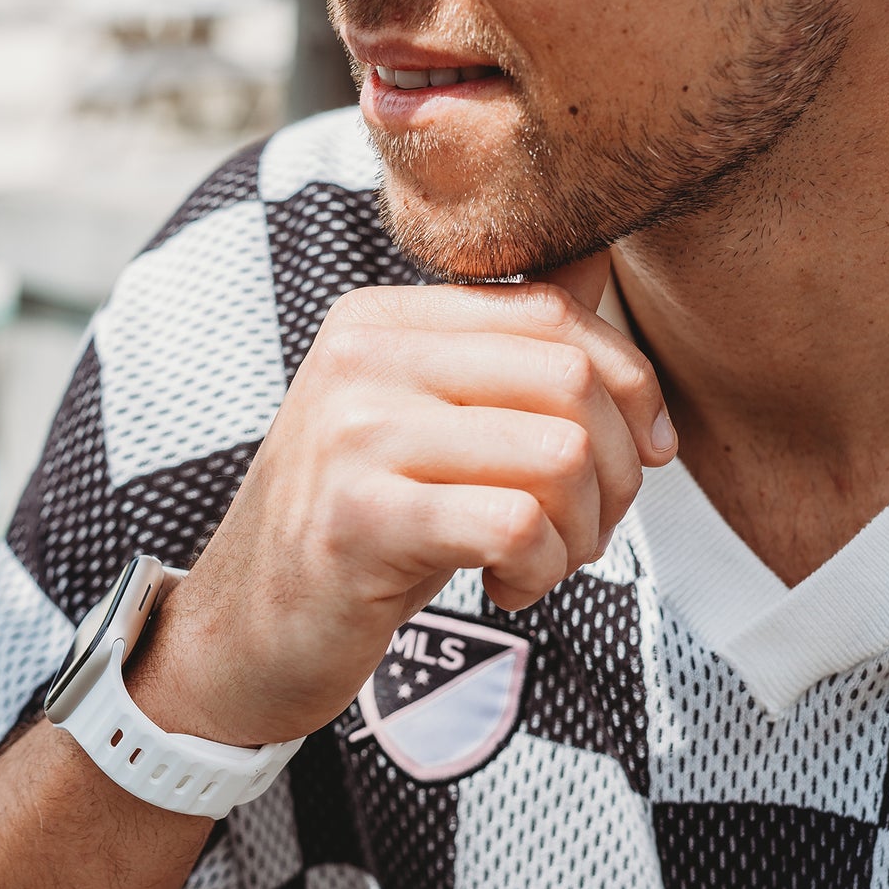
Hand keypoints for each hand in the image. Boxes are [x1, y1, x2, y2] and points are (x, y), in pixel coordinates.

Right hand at [128, 253, 675, 746]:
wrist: (246, 631)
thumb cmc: (359, 525)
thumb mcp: (423, 419)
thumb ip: (499, 342)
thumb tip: (595, 257)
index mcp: (380, 319)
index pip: (553, 312)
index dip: (630, 386)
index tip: (642, 453)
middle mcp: (360, 357)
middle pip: (569, 379)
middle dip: (615, 469)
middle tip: (588, 528)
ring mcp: (352, 434)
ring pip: (558, 452)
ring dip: (581, 531)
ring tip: (541, 561)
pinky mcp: (358, 519)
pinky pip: (517, 525)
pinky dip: (541, 571)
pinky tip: (505, 587)